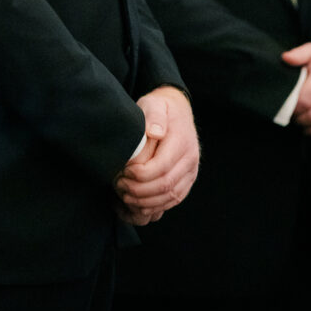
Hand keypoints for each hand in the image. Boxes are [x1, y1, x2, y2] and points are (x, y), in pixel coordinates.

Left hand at [114, 87, 199, 215]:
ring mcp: (190, 172)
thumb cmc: (161, 109)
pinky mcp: (187, 181)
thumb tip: (155, 132)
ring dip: (146, 202)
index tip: (123, 171)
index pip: (162, 167)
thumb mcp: (155, 104)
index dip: (141, 175)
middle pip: (166, 185)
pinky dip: (155, 206)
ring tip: (125, 196)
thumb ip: (154, 116)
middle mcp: (190, 159)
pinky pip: (173, 200)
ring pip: (170, 197)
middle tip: (120, 186)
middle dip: (140, 191)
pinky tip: (137, 204)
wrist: (177, 112)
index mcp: (183, 142)